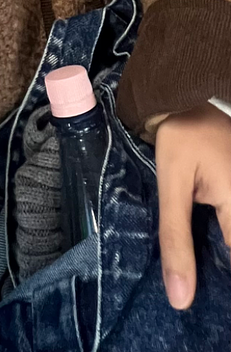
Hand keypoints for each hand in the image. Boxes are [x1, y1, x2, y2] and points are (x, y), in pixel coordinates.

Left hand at [156, 102, 230, 309]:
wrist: (190, 96)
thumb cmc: (181, 136)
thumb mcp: (172, 186)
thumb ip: (176, 237)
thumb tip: (180, 298)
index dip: (219, 281)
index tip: (201, 299)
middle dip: (219, 263)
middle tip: (190, 279)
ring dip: (221, 246)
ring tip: (196, 250)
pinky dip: (222, 231)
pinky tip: (207, 237)